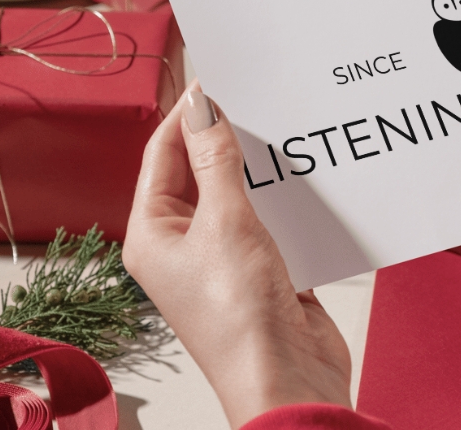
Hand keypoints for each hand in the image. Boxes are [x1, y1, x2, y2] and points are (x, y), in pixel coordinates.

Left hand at [121, 85, 352, 427]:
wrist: (288, 382)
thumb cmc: (239, 319)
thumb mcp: (225, 222)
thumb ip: (217, 160)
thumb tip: (203, 107)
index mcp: (152, 233)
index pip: (162, 154)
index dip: (187, 113)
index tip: (216, 77)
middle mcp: (183, 244)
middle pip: (200, 170)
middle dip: (226, 135)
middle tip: (255, 96)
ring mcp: (224, 257)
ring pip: (240, 192)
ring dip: (262, 166)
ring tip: (283, 128)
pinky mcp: (264, 269)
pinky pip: (272, 218)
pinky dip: (288, 197)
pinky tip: (308, 175)